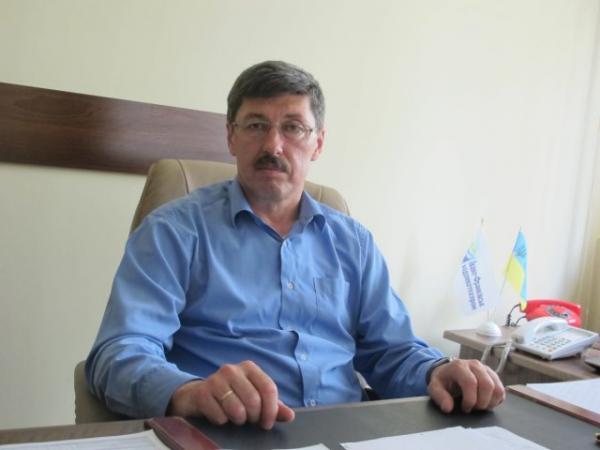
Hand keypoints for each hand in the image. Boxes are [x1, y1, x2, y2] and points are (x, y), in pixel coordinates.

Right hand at [168, 360, 294, 428]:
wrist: (198, 395)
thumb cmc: (231, 396)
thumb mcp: (254, 398)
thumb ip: (273, 406)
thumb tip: (290, 415)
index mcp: (249, 368)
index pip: (269, 388)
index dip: (271, 410)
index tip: (267, 423)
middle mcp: (233, 370)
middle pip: (254, 401)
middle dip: (253, 417)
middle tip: (248, 419)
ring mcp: (216, 380)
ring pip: (237, 410)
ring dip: (238, 420)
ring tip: (235, 417)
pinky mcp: (202, 393)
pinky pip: (219, 416)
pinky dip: (222, 421)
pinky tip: (220, 415)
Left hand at [427, 358, 504, 412]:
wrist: (447, 371)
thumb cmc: (442, 379)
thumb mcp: (435, 387)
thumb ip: (440, 397)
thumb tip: (448, 408)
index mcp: (459, 366)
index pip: (471, 382)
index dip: (470, 399)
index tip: (465, 408)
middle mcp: (475, 365)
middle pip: (487, 385)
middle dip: (482, 402)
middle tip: (473, 408)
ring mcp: (485, 369)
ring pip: (497, 387)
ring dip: (491, 402)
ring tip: (480, 406)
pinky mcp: (493, 375)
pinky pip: (501, 389)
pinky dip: (496, 400)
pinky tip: (486, 402)